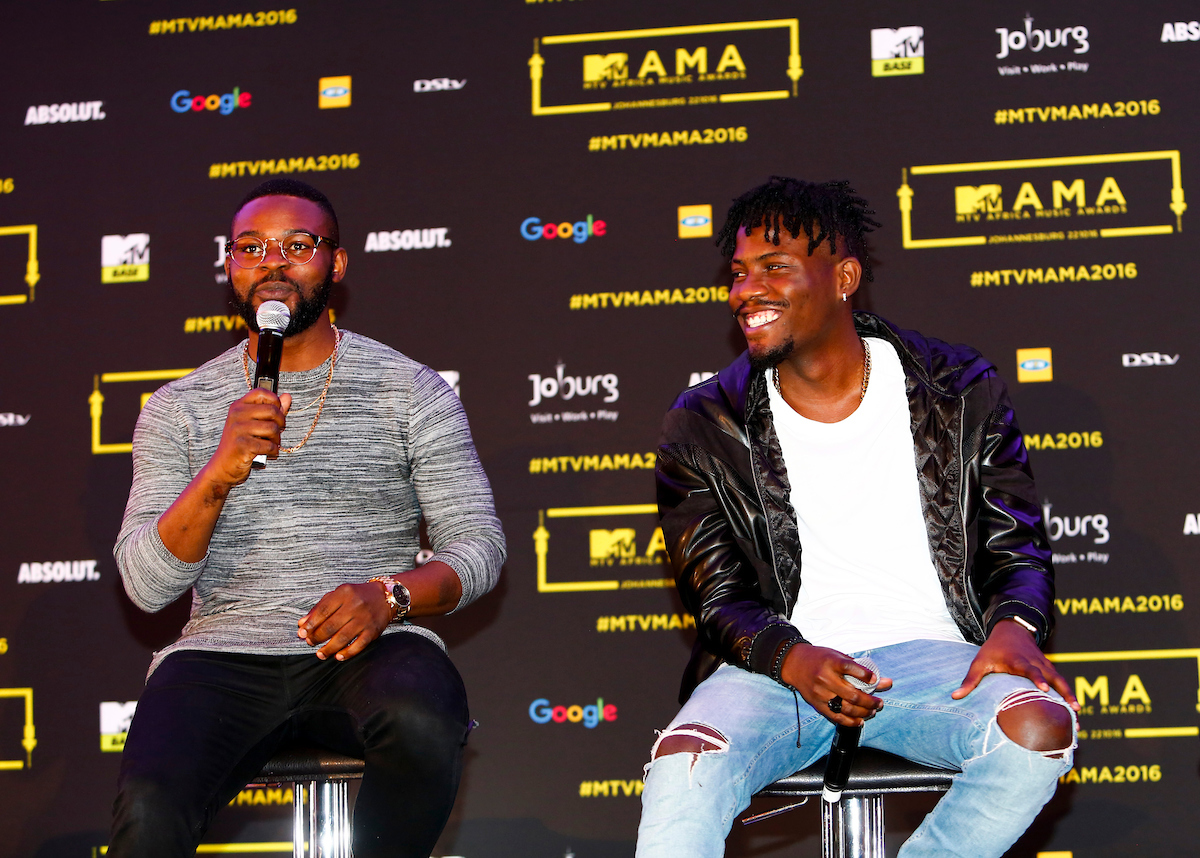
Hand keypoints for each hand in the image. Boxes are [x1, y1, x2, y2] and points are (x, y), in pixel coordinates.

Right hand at [204, 389, 291, 489]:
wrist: (223, 467)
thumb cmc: (241, 444)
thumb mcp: (254, 424)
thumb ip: (271, 410)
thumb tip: (288, 396)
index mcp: (238, 406)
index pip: (261, 393)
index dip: (275, 401)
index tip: (276, 414)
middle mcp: (236, 414)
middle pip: (272, 410)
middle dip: (281, 423)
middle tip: (276, 433)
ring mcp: (238, 429)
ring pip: (273, 428)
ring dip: (277, 440)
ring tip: (271, 444)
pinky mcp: (242, 445)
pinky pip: (269, 445)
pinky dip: (273, 451)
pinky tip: (268, 453)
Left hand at [297, 582, 393, 660]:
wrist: (386, 596)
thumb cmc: (357, 596)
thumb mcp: (338, 595)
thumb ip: (319, 608)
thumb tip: (302, 624)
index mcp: (344, 594)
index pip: (322, 611)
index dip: (310, 624)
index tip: (301, 633)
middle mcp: (355, 605)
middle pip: (331, 626)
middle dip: (317, 637)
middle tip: (310, 642)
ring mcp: (365, 619)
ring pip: (343, 637)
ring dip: (329, 648)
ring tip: (320, 654)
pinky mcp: (373, 631)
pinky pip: (359, 645)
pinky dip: (347, 653)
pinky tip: (338, 657)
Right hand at [780, 644, 892, 726]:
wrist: (794, 664)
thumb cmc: (820, 659)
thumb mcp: (838, 656)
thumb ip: (859, 668)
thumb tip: (884, 680)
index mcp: (831, 662)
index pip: (850, 668)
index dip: (865, 675)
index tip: (875, 679)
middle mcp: (825, 678)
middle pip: (852, 694)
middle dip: (871, 701)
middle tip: (880, 702)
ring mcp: (820, 693)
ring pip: (846, 708)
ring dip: (864, 712)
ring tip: (873, 710)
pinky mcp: (817, 704)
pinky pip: (836, 717)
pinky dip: (851, 721)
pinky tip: (860, 720)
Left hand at [952, 619, 1080, 710]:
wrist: (1011, 630)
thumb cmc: (993, 650)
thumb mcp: (980, 662)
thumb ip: (970, 680)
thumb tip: (954, 697)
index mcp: (1018, 661)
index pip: (1030, 669)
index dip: (1037, 678)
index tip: (1043, 688)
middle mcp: (1036, 663)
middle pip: (1053, 677)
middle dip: (1063, 693)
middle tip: (1073, 709)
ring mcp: (1046, 665)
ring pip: (1061, 681)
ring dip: (1071, 696)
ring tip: (1078, 714)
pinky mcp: (1050, 669)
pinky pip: (1062, 683)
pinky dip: (1070, 694)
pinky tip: (1075, 711)